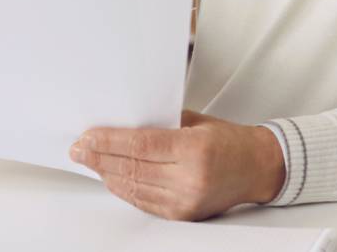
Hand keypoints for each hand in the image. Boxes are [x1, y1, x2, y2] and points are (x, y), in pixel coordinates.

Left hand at [69, 110, 285, 220]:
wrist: (259, 168)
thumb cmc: (229, 140)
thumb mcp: (195, 122)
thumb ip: (160, 124)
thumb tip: (119, 124)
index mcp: (195, 151)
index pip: (140, 145)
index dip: (109, 141)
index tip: (87, 136)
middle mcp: (190, 180)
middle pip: (132, 168)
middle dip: (100, 157)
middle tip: (78, 148)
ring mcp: (186, 201)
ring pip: (134, 187)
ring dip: (106, 174)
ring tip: (88, 161)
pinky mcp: (183, 215)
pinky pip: (144, 202)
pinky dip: (124, 189)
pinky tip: (110, 177)